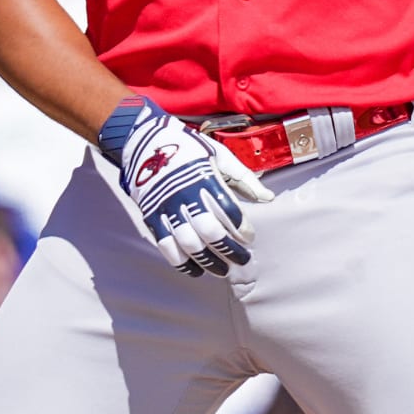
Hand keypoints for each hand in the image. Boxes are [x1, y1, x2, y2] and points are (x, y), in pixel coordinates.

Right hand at [98, 96, 273, 276]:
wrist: (146, 143)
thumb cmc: (190, 149)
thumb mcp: (220, 155)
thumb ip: (244, 178)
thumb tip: (268, 198)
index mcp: (205, 178)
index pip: (228, 209)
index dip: (241, 227)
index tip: (250, 237)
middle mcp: (185, 195)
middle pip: (210, 231)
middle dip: (230, 249)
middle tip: (243, 259)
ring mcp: (166, 208)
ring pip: (189, 244)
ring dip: (208, 261)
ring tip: (223, 270)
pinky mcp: (151, 218)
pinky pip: (166, 247)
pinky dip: (181, 263)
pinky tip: (196, 270)